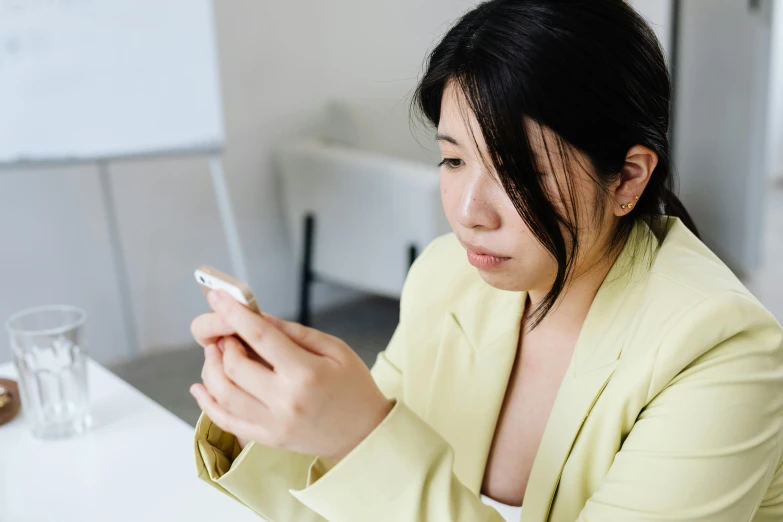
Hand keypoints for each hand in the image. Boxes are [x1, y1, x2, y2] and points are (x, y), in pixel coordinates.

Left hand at [189, 290, 393, 462]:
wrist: (365, 433)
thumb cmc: (354, 387)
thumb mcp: (335, 349)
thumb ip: (295, 333)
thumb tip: (260, 318)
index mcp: (305, 373)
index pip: (259, 337)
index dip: (235, 313)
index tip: (218, 297)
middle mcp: (285, 400)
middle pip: (234, 366)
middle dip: (224, 343)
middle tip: (228, 333)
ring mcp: (274, 423)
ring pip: (223, 394)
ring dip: (211, 369)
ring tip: (216, 354)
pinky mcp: (268, 439)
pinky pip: (226, 422)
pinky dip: (208, 403)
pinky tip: (201, 387)